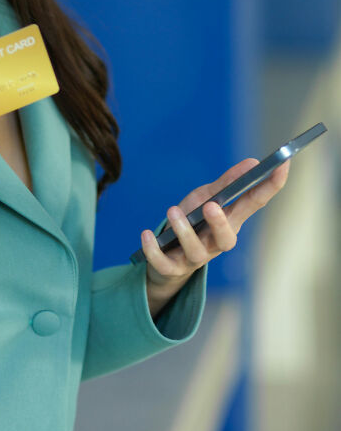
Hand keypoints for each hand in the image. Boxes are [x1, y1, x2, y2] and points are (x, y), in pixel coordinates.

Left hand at [140, 157, 289, 315]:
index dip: (270, 186)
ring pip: (195, 251)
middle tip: (211, 206)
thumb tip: (252, 162)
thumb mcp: (205, 198)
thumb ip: (226, 184)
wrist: (165, 259)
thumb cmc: (191, 223)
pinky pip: (164, 263)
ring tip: (173, 211)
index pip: (254, 204)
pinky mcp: (171, 268)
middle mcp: (215, 243)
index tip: (283, 164)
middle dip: (220, 224)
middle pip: (226, 239)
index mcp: (229, 222)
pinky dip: (154, 250)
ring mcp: (194, 258)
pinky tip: (146, 235)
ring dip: (184, 232)